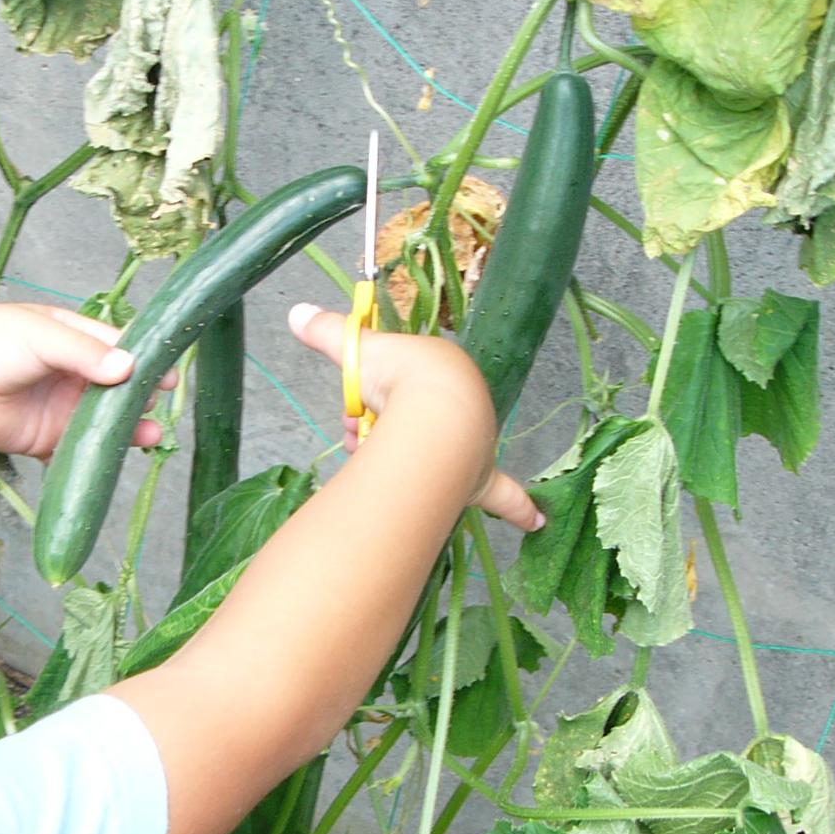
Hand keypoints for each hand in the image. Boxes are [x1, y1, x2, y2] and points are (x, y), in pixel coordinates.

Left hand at [0, 304, 174, 460]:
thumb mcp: (42, 336)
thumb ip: (85, 352)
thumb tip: (128, 367)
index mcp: (71, 338)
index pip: (117, 348)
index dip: (143, 361)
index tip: (166, 374)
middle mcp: (70, 374)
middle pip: (117, 389)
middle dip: (139, 398)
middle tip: (155, 405)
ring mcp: (61, 409)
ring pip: (104, 422)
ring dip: (127, 430)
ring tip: (148, 436)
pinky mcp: (48, 440)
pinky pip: (79, 451)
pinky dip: (97, 457)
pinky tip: (114, 459)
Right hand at [286, 302, 542, 531]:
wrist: (432, 410)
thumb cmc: (400, 377)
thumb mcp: (357, 349)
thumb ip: (329, 333)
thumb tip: (296, 312)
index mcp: (442, 373)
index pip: (408, 388)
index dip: (380, 401)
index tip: (358, 411)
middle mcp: (462, 407)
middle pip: (413, 427)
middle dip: (381, 435)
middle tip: (357, 438)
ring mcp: (472, 444)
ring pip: (432, 460)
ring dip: (401, 464)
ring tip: (377, 463)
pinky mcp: (479, 479)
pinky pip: (504, 497)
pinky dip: (519, 509)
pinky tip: (537, 521)